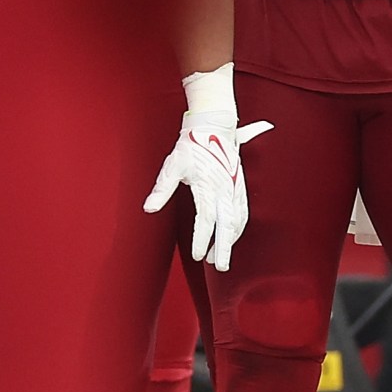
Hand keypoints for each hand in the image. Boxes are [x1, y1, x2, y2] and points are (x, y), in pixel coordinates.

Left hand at [143, 64, 273, 270]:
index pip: (206, 220)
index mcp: (208, 186)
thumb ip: (162, 188)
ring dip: (231, 239)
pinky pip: (242, 210)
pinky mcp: (239, 184)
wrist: (214, 125)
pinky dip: (239, 226)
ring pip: (237, 220)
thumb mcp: (172, 164)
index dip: (203, 240)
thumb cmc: (191, 144)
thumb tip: (148, 208)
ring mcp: (234, 187)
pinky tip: (233, 235)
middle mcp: (225, 189)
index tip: (199, 255)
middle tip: (220, 266)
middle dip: (224, 247)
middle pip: (227, 225)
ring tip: (222, 256)